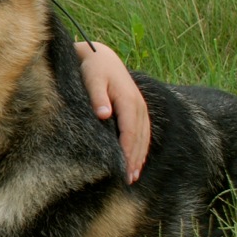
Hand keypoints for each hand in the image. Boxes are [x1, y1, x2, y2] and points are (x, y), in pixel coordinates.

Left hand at [76, 41, 149, 182]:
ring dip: (140, 156)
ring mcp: (140, 106)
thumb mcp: (92, 79)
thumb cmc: (93, 69)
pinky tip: (136, 159)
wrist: (101, 56)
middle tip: (129, 180)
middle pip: (140, 137)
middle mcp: (138, 104)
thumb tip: (105, 115)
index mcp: (128, 99)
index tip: (123, 169)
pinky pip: (143, 131)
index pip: (130, 131)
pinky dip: (141, 147)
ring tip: (133, 175)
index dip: (128, 151)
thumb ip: (98, 96)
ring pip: (144, 136)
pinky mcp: (137, 108)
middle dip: (135, 159)